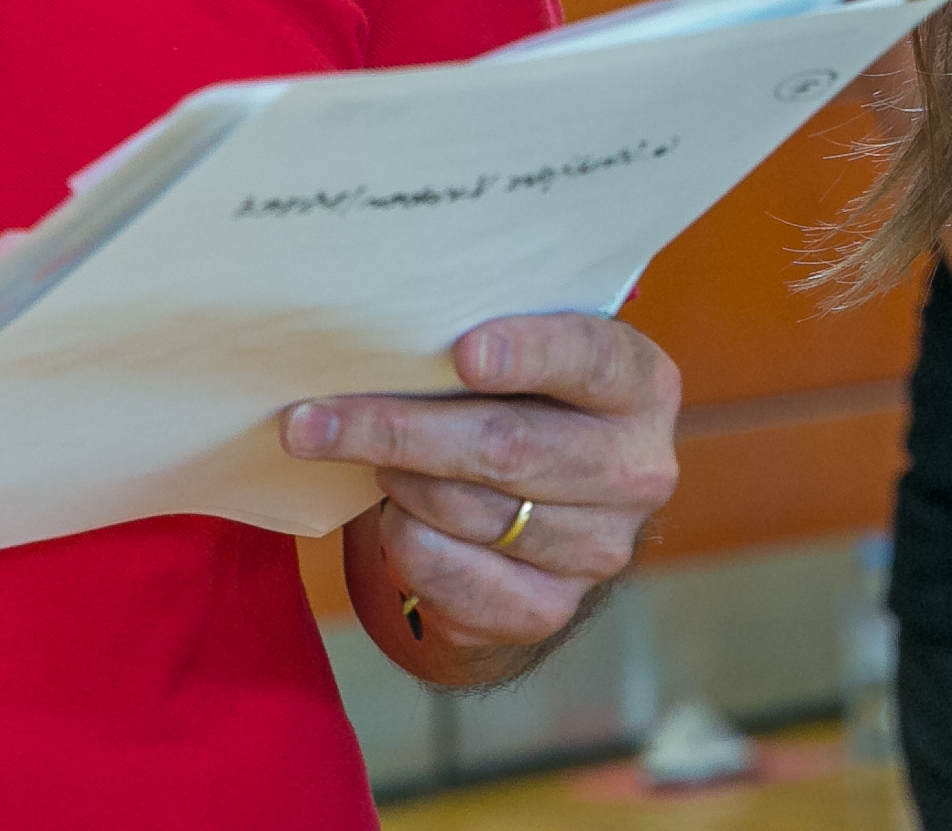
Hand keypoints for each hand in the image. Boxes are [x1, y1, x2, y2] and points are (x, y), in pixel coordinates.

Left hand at [283, 314, 678, 664]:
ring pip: (465, 512)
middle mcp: (637, 470)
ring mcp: (601, 549)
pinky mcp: (552, 609)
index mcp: (641, 385)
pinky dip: (402, 543)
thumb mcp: (523, 356)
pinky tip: (393, 515)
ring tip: (362, 456)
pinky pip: (448, 574)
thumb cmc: (518, 400)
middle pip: (506, 447)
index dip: (528, 355)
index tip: (461, 353)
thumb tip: (374, 340)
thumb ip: (479, 341)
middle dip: (397, 430)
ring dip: (394, 481)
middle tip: (310, 420)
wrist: (542, 505)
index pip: (591, 359)